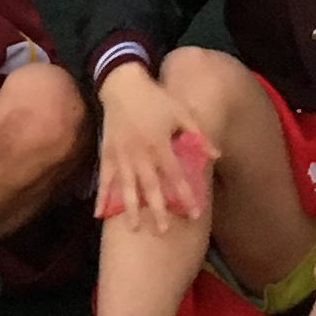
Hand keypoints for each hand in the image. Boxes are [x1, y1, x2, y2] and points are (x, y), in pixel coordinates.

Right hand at [92, 66, 210, 231]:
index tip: (195, 213)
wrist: (122, 84)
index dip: (185, 195)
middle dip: (157, 209)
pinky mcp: (106, 153)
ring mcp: (121, 155)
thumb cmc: (156, 98)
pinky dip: (101, 197)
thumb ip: (198, 134)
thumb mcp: (181, 112)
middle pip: (150, 186)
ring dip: (130, 208)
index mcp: (160, 144)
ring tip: (135, 228)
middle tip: (164, 231)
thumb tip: (217, 155)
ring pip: (126, 187)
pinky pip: (104, 179)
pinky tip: (99, 215)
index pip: (175, 175)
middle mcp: (140, 153)